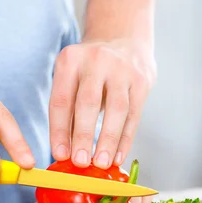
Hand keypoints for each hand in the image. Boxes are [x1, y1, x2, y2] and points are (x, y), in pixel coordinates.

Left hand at [48, 38, 155, 168]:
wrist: (122, 39)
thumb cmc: (88, 70)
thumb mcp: (71, 79)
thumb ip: (67, 111)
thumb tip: (63, 153)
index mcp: (70, 60)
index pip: (61, 100)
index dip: (59, 130)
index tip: (59, 155)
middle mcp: (96, 61)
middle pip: (88, 103)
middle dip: (82, 135)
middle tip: (79, 162)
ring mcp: (122, 69)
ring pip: (116, 109)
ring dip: (108, 139)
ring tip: (100, 163)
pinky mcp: (142, 80)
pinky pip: (134, 114)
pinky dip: (125, 139)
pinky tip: (117, 156)